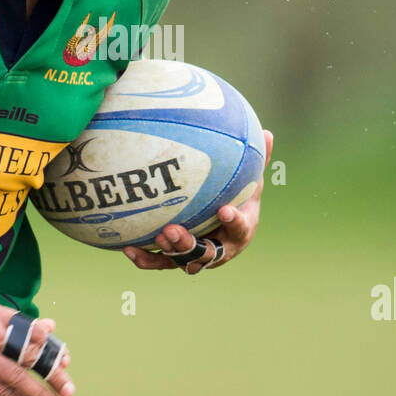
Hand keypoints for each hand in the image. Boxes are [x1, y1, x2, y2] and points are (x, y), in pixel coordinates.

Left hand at [121, 129, 272, 274]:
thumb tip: (269, 133)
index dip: (234, 222)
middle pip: (207, 253)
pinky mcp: (178, 260)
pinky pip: (161, 262)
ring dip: (169, 251)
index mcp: (241, 230)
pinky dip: (146, 258)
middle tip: (173, 231)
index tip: (225, 210)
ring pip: (183, 261)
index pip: (240, 227)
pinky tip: (127, 248)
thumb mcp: (251, 182)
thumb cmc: (240, 200)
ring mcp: (198, 257)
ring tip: (156, 237)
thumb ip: (258, 162)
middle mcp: (221, 249)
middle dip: (190, 245)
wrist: (228, 229)